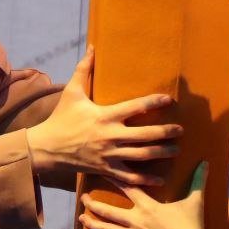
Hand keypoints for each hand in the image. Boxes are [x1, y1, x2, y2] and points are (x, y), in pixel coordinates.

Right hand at [26, 47, 179, 185]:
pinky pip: (129, 177)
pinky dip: (146, 180)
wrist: (47, 148)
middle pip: (145, 135)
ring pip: (142, 156)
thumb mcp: (71, 92)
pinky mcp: (105, 169)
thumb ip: (84, 70)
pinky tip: (161, 180)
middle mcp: (110, 136)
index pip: (135, 107)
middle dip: (166, 132)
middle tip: (181, 130)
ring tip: (176, 150)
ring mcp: (109, 155)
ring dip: (161, 153)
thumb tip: (92, 47)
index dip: (154, 102)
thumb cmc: (61, 118)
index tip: (169, 99)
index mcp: (104, 115)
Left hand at [80, 161, 210, 228]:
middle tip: (83, 198)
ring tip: (81, 219)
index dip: (113, 178)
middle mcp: (137, 220)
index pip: (127, 187)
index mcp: (147, 206)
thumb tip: (206, 161)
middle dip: (94, 204)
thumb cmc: (192, 226)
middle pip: (110, 210)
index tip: (101, 170)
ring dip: (93, 224)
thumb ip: (198, 180)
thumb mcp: (195, 200)